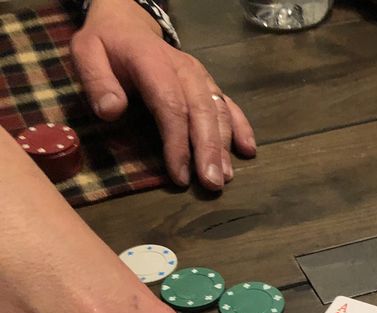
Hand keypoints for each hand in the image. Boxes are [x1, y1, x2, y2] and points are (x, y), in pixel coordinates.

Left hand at [70, 0, 255, 190]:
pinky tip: (248, 150)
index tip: (179, 174)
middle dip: (208, 149)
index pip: (170, 104)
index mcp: (151, 61)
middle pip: (201, 110)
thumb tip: (111, 111)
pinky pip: (228, 104)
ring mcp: (198, 75)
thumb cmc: (106, 45)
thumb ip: (96, 80)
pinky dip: (240, 126)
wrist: (127, 23)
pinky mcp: (206, 83)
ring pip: (218, 109)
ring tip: (225, 177)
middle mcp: (182, 68)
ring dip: (224, 145)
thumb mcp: (86, 52)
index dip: (177, 141)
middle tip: (211, 184)